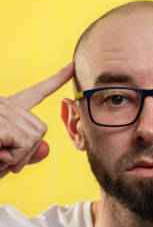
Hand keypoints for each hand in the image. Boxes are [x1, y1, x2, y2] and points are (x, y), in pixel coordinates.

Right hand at [0, 62, 74, 178]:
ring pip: (35, 137)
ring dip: (17, 158)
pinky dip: (12, 158)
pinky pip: (24, 144)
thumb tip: (46, 148)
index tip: (72, 66)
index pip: (35, 92)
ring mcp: (0, 109)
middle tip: (2, 160)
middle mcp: (2, 104)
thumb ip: (24, 154)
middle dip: (26, 152)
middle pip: (40, 129)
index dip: (56, 80)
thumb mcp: (2, 159)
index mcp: (4, 109)